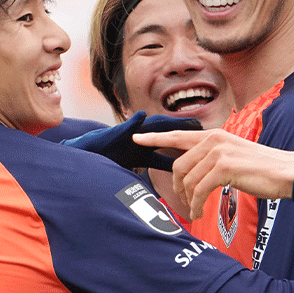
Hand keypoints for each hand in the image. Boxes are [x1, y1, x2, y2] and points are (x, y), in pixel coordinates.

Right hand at [61, 111, 201, 171]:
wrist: (84, 157)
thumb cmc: (110, 161)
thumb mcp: (139, 166)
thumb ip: (157, 165)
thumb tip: (178, 176)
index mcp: (148, 147)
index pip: (174, 144)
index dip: (190, 144)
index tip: (209, 144)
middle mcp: (141, 138)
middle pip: (167, 132)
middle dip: (185, 130)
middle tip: (204, 128)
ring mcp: (128, 134)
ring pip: (149, 127)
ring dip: (165, 123)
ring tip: (180, 120)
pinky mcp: (113, 134)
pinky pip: (122, 127)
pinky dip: (131, 122)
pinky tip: (140, 116)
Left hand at [132, 129, 293, 219]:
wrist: (286, 172)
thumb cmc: (261, 169)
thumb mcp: (233, 155)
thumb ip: (212, 157)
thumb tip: (192, 171)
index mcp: (214, 135)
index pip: (178, 135)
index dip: (155, 138)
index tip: (137, 138)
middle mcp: (214, 139)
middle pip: (179, 165)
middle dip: (177, 186)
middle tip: (183, 200)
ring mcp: (219, 152)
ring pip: (188, 179)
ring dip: (188, 199)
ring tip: (194, 208)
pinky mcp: (224, 167)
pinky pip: (199, 189)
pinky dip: (195, 204)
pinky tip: (198, 211)